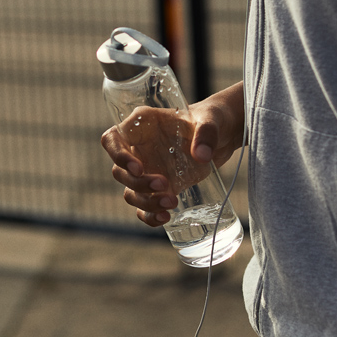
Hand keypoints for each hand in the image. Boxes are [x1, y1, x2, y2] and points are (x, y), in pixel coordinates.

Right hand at [100, 83, 244, 226]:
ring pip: (130, 191)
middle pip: (119, 171)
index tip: (138, 169)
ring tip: (172, 203)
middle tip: (164, 184)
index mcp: (142, 125)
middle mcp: (138, 148)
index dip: (118, 156)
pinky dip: (150, 215)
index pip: (113, 140)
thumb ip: (207, 134)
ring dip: (145, 202)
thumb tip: (201, 156)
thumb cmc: (211, 119)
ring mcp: (147, 169)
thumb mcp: (211, 120)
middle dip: (138, 184)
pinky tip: (165, 217)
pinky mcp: (159, 187)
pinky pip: (144, 206)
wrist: (223, 135)